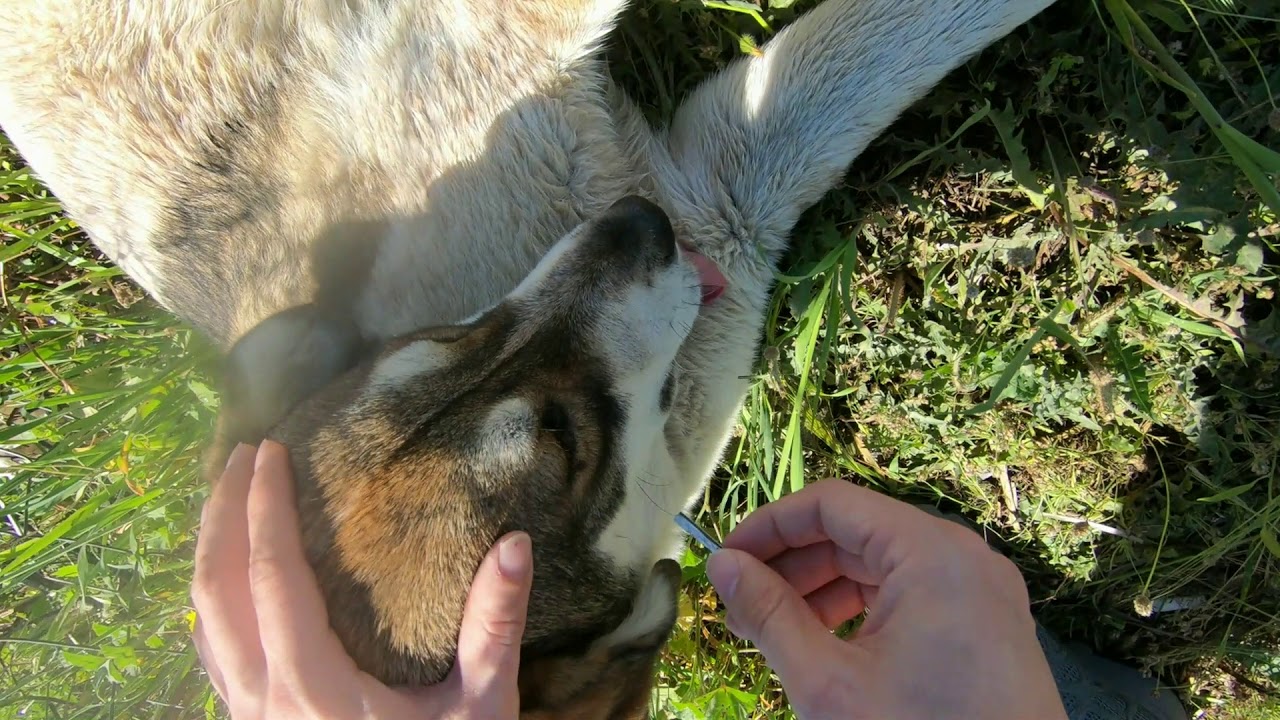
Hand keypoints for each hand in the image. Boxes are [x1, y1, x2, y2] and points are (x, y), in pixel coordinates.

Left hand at [191, 440, 533, 718]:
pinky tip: (233, 592)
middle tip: (240, 459)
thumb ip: (492, 627)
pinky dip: (215, 606)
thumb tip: (515, 543)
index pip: (272, 574)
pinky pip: (215, 656)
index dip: (263, 507)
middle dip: (222, 516)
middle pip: (218, 588)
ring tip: (229, 506)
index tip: (268, 453)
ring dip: (212, 556)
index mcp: (312, 684)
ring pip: (204, 623)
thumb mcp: (480, 710)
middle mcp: (264, 700)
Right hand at [706, 479, 1066, 719]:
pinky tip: (826, 648)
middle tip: (740, 609)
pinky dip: (863, 612)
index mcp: (931, 552)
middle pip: (856, 533)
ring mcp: (983, 591)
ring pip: (883, 566)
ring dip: (822, 592)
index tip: (726, 562)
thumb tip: (722, 567)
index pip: (831, 504)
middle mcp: (964, 557)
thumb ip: (770, 615)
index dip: (769, 526)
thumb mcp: (829, 682)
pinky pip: (913, 595)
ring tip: (773, 633)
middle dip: (791, 567)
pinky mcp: (988, 626)